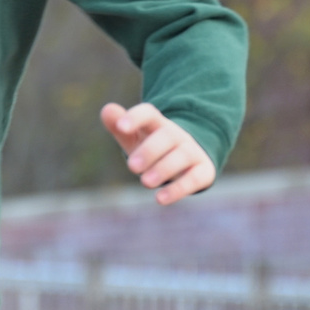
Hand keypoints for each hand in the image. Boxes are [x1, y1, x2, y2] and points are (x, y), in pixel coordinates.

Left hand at [101, 101, 215, 205]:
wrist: (187, 160)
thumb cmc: (151, 148)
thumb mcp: (133, 137)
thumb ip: (118, 125)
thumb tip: (106, 110)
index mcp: (157, 123)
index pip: (148, 113)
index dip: (135, 117)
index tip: (121, 127)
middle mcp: (177, 135)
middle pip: (166, 136)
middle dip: (150, 150)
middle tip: (132, 166)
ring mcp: (192, 152)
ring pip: (182, 156)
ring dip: (163, 169)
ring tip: (145, 182)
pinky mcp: (203, 172)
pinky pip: (194, 178)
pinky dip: (178, 189)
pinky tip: (160, 199)